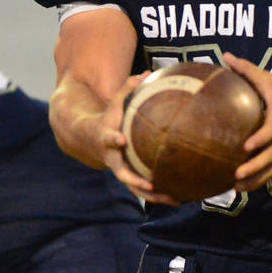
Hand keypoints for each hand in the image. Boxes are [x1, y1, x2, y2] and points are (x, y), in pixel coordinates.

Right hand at [100, 73, 179, 204]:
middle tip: (151, 185)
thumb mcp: (115, 102)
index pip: (108, 138)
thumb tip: (147, 72)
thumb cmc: (110, 116)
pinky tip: (181, 198)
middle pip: (122, 173)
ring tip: (175, 200)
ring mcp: (121, 170)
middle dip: (135, 180)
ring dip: (153, 196)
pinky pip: (145, 190)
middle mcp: (113, 158)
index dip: (113, 139)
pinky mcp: (130, 177)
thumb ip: (128, 87)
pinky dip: (160, 195)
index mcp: (108, 138)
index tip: (120, 139)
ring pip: (135, 188)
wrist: (90, 137)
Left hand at [225, 53, 271, 191]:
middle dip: (255, 167)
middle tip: (236, 175)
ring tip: (236, 188)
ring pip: (271, 167)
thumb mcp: (269, 78)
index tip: (246, 146)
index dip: (261, 139)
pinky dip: (258, 180)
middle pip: (271, 156)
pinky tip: (241, 188)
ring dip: (255, 180)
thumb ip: (246, 69)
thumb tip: (224, 56)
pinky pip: (271, 169)